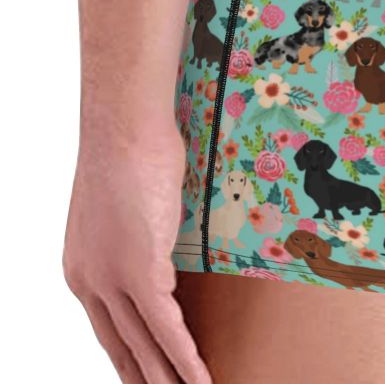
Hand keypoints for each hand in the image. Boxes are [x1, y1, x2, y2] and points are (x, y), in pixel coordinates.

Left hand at [63, 127, 210, 383]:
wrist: (124, 129)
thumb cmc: (128, 148)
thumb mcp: (126, 202)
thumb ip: (138, 233)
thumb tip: (160, 244)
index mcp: (82, 267)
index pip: (107, 326)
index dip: (127, 355)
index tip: (142, 373)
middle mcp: (90, 281)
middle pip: (121, 345)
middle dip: (143, 376)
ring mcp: (113, 278)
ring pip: (144, 343)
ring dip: (168, 376)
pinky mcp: (141, 270)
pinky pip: (167, 326)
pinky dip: (184, 356)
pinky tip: (197, 375)